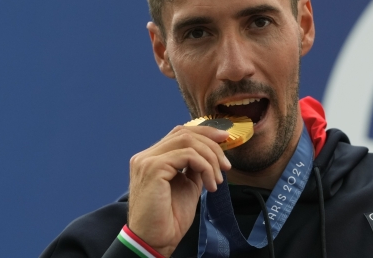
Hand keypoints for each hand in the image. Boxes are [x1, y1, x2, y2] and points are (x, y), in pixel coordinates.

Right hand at [127, 125, 231, 256]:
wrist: (155, 240)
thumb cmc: (168, 219)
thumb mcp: (187, 185)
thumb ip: (194, 167)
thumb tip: (211, 154)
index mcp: (151, 158)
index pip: (179, 134)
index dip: (204, 132)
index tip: (225, 139)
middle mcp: (146, 156)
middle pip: (184, 133)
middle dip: (212, 144)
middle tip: (226, 165)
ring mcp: (147, 160)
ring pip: (187, 141)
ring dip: (210, 158)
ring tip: (218, 180)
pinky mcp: (153, 168)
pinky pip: (188, 156)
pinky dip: (205, 167)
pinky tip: (210, 185)